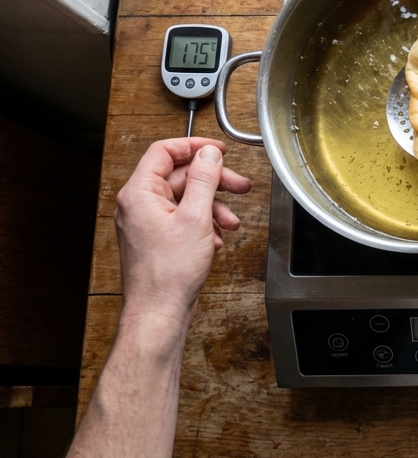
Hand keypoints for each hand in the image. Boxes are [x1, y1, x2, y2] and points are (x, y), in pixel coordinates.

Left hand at [114, 138, 251, 326]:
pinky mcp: (157, 237)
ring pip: (185, 199)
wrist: (159, 310)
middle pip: (180, 177)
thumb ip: (203, 180)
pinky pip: (183, 218)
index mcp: (140, 193)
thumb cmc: (169, 272)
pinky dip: (204, 223)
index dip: (194, 147)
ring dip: (213, 206)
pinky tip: (216, 238)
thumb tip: (209, 154)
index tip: (218, 150)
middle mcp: (138, 205)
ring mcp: (147, 222)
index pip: (164, 152)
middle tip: (239, 185)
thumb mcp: (195, 218)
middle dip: (214, 181)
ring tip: (231, 220)